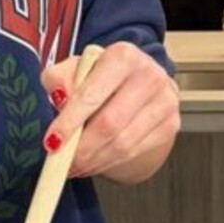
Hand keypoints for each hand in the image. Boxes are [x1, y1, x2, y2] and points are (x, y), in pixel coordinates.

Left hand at [40, 43, 179, 182]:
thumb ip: (58, 78)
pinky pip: (135, 152)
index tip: (52, 142)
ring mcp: (165, 101)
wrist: (136, 85)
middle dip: (81, 149)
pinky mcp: (171, 124)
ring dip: (94, 161)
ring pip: (123, 144)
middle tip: (61, 162)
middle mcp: (150, 75)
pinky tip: (94, 163)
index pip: (92, 94)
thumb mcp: (75, 70)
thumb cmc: (100, 77)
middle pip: (110, 124)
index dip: (70, 122)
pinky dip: (109, 162)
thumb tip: (59, 95)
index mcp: (123, 56)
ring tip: (74, 166)